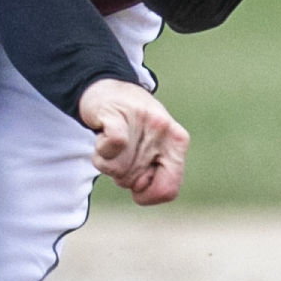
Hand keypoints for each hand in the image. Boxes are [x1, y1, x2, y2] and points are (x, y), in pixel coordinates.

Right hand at [77, 77, 187, 204]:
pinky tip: (102, 137)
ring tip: (108, 142)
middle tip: (120, 152)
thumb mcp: (155, 146)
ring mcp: (142, 120)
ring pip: (118, 167)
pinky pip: (113, 145)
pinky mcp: (116, 113)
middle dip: (122, 174)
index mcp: (178, 142)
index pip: (167, 189)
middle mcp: (164, 130)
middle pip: (135, 181)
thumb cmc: (132, 123)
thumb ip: (157, 172)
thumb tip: (140, 192)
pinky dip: (102, 150)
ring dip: (105, 161)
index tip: (136, 183)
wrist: (108, 86)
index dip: (146, 194)